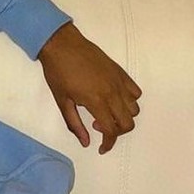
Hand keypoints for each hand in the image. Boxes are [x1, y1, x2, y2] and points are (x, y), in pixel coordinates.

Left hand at [38, 22, 141, 155]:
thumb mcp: (62, 103)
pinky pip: (135, 91)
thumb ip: (75, 125)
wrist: (62, 45)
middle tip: (100, 128)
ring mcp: (118, 81)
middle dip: (117, 133)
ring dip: (123, 117)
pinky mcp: (120, 72)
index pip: (111, 130)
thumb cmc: (58, 73)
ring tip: (105, 113)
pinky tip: (114, 100)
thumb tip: (86, 142)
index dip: (108, 144)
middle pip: (128, 122)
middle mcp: (112, 92)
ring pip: (134, 108)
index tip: (101, 148)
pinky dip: (130, 101)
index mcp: (96, 101)